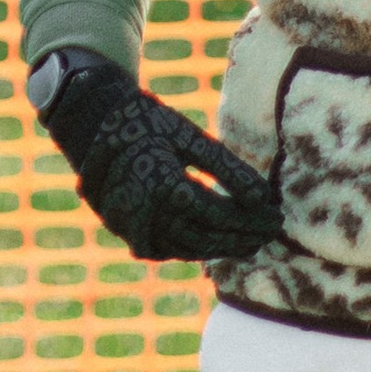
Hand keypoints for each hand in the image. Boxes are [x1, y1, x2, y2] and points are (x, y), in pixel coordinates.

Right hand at [38, 54, 283, 266]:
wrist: (94, 124)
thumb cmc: (148, 122)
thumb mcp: (190, 137)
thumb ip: (227, 168)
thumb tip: (265, 197)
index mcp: (159, 183)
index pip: (216, 213)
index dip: (250, 218)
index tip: (276, 217)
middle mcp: (141, 212)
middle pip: (203, 236)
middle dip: (241, 237)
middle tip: (271, 233)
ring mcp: (130, 227)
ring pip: (185, 248)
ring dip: (221, 249)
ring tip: (253, 242)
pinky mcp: (127, 232)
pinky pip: (168, 248)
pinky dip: (195, 248)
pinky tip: (220, 243)